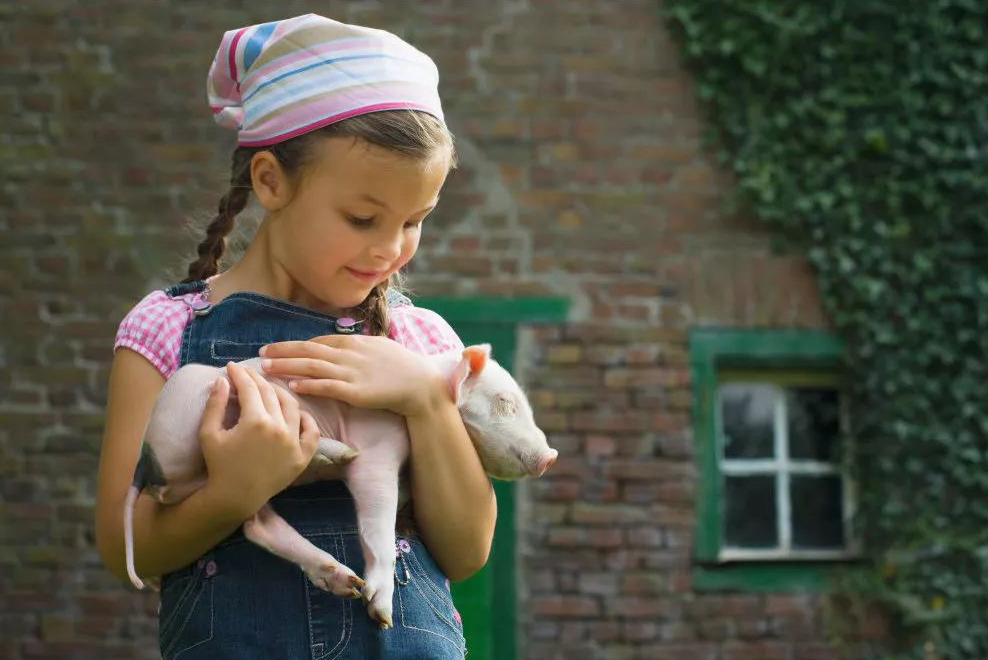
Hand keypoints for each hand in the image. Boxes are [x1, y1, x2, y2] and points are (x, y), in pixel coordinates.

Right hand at [198, 361, 320, 517]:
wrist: (235, 497)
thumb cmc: (218, 465)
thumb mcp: (209, 433)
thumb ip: (215, 404)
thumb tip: (222, 378)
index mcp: (255, 421)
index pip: (250, 388)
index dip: (240, 374)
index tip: (233, 367)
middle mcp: (279, 428)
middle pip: (271, 394)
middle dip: (257, 379)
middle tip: (248, 373)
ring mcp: (294, 442)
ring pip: (293, 407)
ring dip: (281, 393)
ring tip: (269, 388)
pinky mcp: (303, 457)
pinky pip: (312, 432)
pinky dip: (307, 419)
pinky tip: (296, 413)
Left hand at [258, 334, 443, 416]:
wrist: (421, 385)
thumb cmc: (402, 367)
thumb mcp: (379, 347)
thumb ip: (357, 346)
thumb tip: (340, 345)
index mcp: (354, 342)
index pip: (317, 341)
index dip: (293, 344)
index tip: (275, 347)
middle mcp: (349, 354)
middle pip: (308, 350)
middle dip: (282, 351)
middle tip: (260, 354)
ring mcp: (352, 372)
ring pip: (312, 366)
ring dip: (287, 366)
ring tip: (267, 368)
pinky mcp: (356, 392)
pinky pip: (327, 387)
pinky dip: (308, 385)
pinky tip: (292, 386)